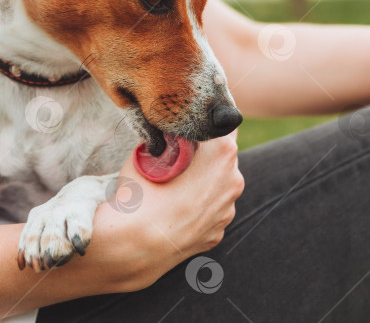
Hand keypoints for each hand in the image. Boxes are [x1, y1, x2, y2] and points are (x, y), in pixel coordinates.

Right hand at [95, 132, 243, 289]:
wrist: (136, 245)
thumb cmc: (141, 193)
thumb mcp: (147, 152)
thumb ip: (165, 141)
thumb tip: (164, 136)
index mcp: (222, 152)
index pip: (224, 124)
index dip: (207, 123)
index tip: (191, 127)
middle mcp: (233, 180)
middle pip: (222, 158)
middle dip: (204, 157)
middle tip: (176, 160)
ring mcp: (228, 210)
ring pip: (218, 188)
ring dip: (202, 185)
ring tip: (172, 191)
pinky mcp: (218, 233)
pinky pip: (209, 213)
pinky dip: (196, 210)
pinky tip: (174, 213)